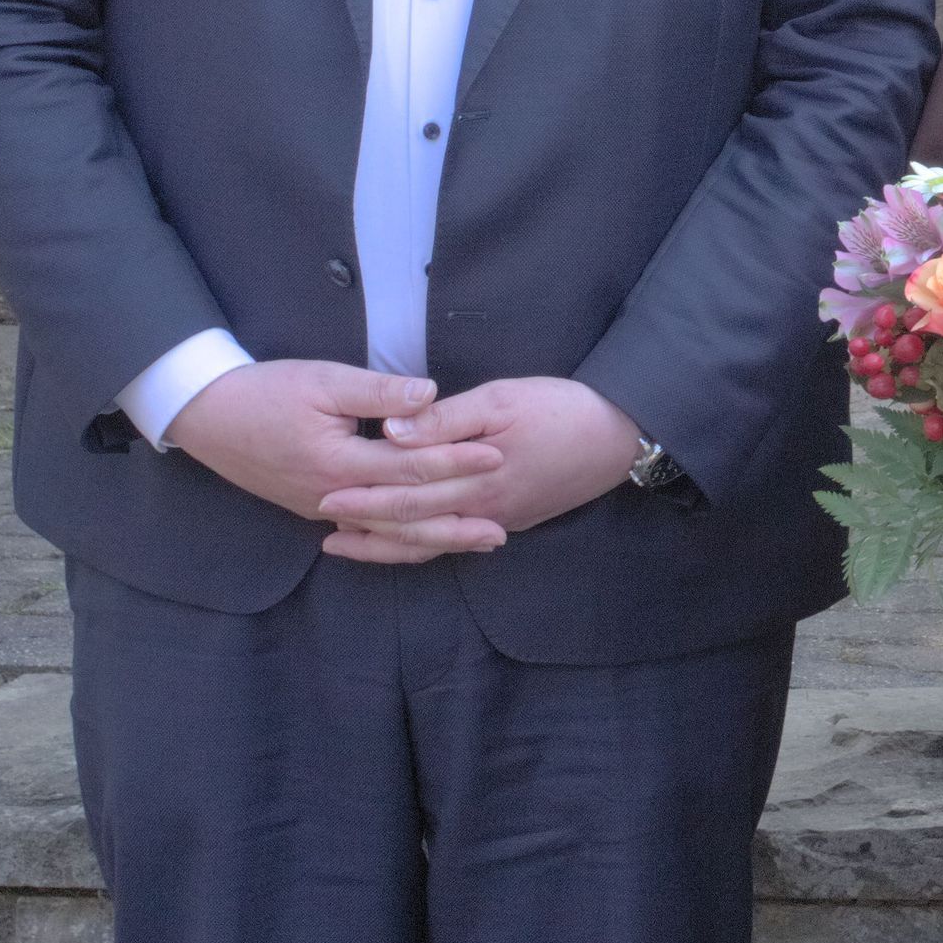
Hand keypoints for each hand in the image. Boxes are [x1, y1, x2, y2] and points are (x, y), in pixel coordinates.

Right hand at [160, 360, 502, 530]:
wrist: (207, 416)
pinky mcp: (314, 509)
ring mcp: (322, 509)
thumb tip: (429, 393)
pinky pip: (367, 533)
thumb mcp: (322, 379)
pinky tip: (426, 542)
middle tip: (502, 528)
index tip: (497, 455)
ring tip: (478, 542)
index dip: (456, 460)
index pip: (410, 467)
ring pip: (388, 534)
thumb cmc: (265, 391)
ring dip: (434, 538)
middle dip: (456, 520)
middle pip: (405, 515)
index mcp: (339, 464)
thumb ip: (378, 391)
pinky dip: (400, 540)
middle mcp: (333, 497)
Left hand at [315, 375, 642, 564]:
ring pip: (432, 542)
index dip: (362, 497)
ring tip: (350, 542)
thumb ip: (444, 419)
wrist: (620, 436)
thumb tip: (393, 432)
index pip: (404, 495)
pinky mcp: (513, 519)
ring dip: (388, 543)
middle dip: (365, 523)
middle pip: (411, 524)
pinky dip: (424, 543)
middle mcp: (481, 510)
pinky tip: (410, 541)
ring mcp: (498, 519)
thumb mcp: (501, 399)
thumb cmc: (560, 408)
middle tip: (322, 521)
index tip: (323, 495)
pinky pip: (457, 540)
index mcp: (473, 479)